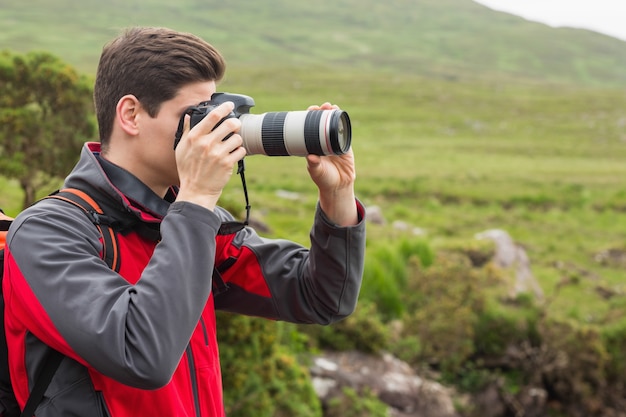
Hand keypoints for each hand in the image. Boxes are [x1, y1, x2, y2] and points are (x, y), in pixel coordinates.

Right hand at [175, 102, 246, 209]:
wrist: (196, 190)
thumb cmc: (188, 170)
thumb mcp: (181, 149)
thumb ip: (186, 131)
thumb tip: (189, 116)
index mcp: (195, 137)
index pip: (213, 116)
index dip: (224, 108)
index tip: (230, 105)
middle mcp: (207, 144)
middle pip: (230, 124)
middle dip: (235, 123)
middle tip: (235, 126)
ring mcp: (218, 154)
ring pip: (237, 137)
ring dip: (237, 140)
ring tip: (232, 144)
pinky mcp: (227, 163)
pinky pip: (241, 151)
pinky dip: (239, 152)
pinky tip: (233, 155)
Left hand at [306, 102, 357, 226]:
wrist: (338, 186)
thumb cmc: (324, 178)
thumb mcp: (317, 172)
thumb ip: (314, 165)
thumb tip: (310, 156)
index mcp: (313, 145)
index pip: (310, 127)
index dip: (310, 117)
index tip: (310, 110)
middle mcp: (323, 141)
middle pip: (322, 122)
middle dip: (322, 112)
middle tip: (321, 106)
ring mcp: (334, 142)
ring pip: (333, 124)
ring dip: (333, 114)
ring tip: (332, 106)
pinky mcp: (345, 145)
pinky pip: (344, 132)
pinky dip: (343, 123)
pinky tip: (341, 115)